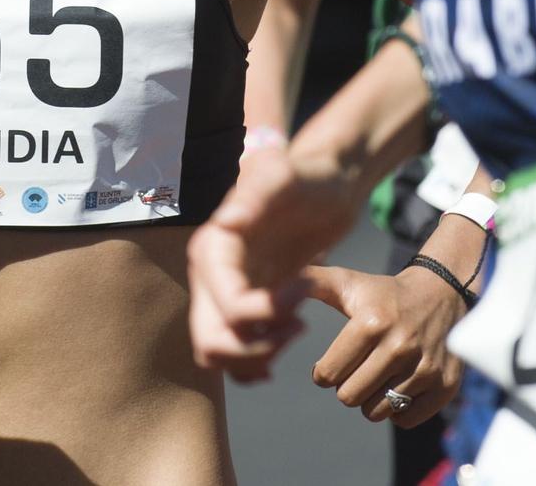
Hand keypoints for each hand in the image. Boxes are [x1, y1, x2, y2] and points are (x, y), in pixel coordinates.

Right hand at [188, 147, 360, 380]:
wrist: (325, 187)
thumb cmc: (306, 176)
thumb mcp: (283, 174)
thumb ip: (255, 193)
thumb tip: (226, 222)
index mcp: (213, 249)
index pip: (228, 306)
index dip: (268, 312)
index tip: (305, 287)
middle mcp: (210, 275)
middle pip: (212, 342)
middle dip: (257, 348)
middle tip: (299, 325)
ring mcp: (224, 294)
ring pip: (220, 356)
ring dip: (258, 357)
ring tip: (298, 328)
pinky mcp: (245, 307)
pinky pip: (236, 355)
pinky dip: (257, 362)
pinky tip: (288, 338)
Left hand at [305, 264, 464, 428]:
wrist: (441, 293)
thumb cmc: (383, 293)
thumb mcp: (347, 283)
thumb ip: (308, 282)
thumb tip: (269, 289)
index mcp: (370, 322)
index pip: (328, 374)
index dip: (323, 373)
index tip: (330, 364)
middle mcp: (400, 346)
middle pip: (349, 397)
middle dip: (346, 387)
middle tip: (356, 369)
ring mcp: (426, 367)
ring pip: (377, 412)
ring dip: (371, 399)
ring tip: (378, 375)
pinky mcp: (446, 385)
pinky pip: (406, 420)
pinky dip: (398, 410)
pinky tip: (398, 384)